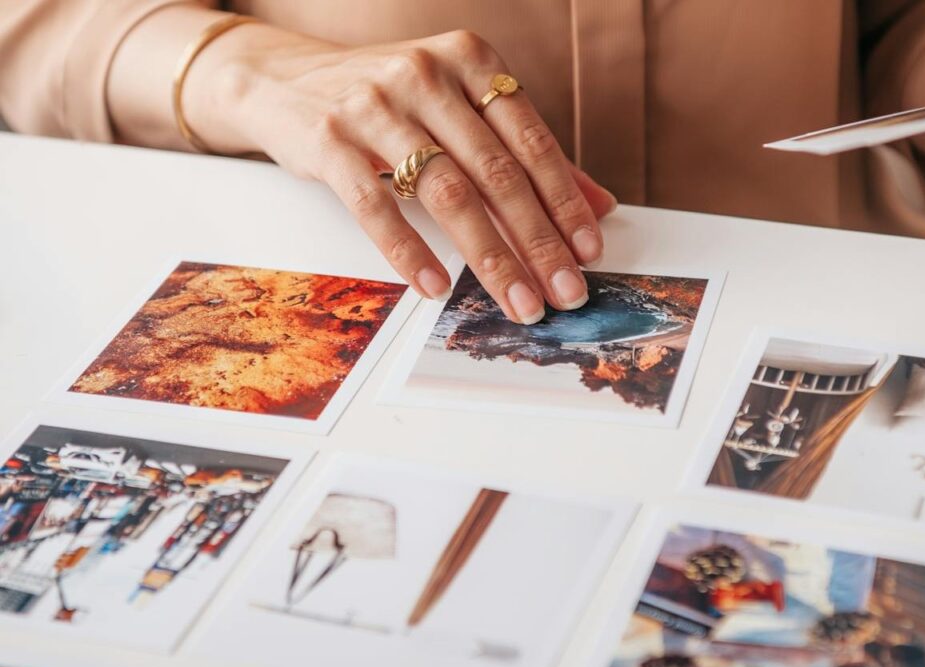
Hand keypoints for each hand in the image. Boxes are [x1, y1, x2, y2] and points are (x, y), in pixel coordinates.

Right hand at [186, 25, 616, 323]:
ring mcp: (375, 105)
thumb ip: (524, 153)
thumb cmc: (386, 101)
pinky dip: (410, 252)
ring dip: (488, 258)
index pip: (531, 141)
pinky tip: (436, 287)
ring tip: (516, 301)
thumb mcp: (457, 110)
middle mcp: (426, 74)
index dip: (564, 201)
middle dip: (537, 242)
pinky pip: (376, 206)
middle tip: (563, 292)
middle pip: (496, 173)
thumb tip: (598, 205)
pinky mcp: (328, 139)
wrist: (281, 79)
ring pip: (446, 192)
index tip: (589, 252)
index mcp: (470, 61)